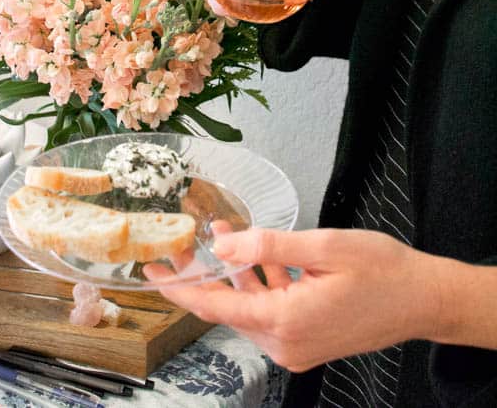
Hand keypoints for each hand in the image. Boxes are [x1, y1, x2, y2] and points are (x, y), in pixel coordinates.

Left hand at [144, 226, 446, 372]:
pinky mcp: (306, 338)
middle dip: (204, 273)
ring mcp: (296, 344)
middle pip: (228, 306)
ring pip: (249, 304)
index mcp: (285, 321)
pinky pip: (271, 309)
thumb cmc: (381, 271)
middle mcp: (285, 342)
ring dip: (234, 271)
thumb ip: (267, 246)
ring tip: (220, 232)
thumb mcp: (322, 247)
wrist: (423, 299)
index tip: (153, 273)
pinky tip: (254, 251)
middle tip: (179, 245)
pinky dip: (260, 281)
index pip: (215, 306)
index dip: (180, 288)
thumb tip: (222, 245)